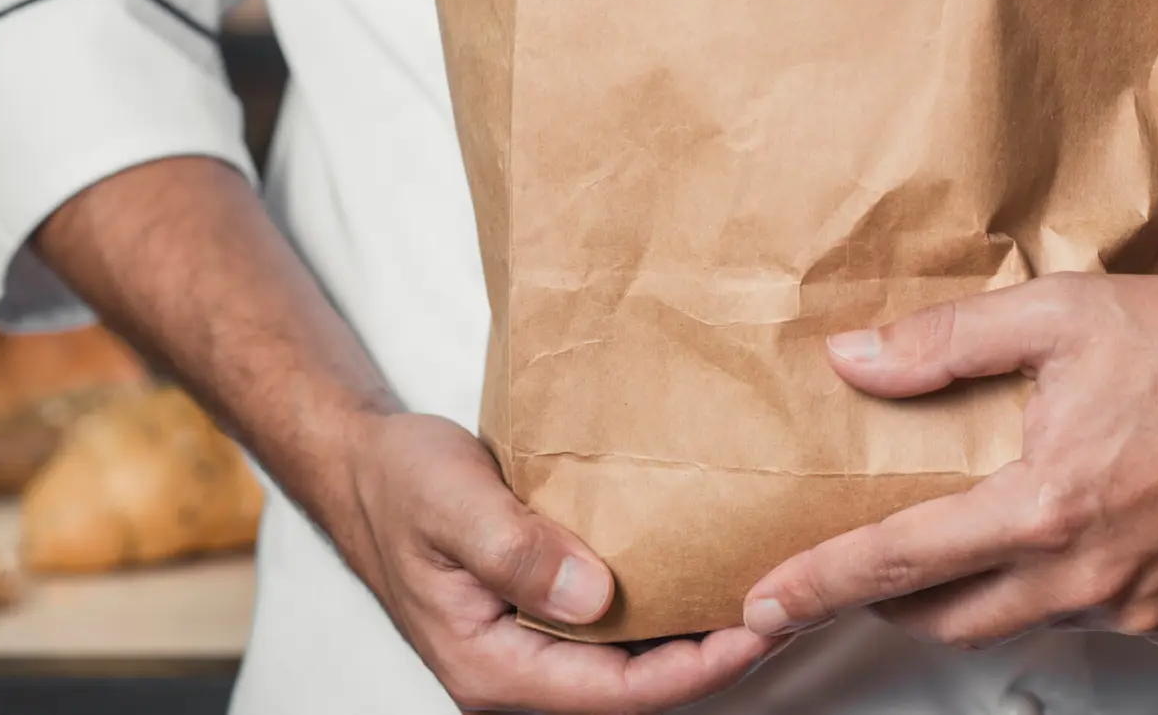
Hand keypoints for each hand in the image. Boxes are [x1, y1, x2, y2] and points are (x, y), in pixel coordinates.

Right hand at [343, 412, 777, 712]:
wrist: (365, 465)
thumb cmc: (398, 483)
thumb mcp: (449, 503)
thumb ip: (515, 551)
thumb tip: (593, 596)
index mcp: (493, 667)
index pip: (619, 693)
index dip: (698, 667)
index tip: (761, 626)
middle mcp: (520, 671)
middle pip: (640, 686)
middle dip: (718, 654)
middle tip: (792, 603)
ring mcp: (535, 646)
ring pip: (636, 659)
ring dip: (700, 630)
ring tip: (769, 586)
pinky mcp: (547, 613)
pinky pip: (621, 625)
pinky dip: (670, 602)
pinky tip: (709, 566)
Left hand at [742, 258, 1157, 647]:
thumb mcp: (1052, 313)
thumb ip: (941, 345)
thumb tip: (852, 362)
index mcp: (1047, 506)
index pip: (899, 561)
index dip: (820, 584)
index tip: (763, 606)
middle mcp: (1092, 572)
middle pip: (948, 616)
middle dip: (888, 599)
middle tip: (855, 563)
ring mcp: (1143, 603)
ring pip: (1020, 619)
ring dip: (978, 589)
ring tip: (965, 531)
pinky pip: (1093, 616)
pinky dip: (1059, 585)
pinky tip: (1067, 532)